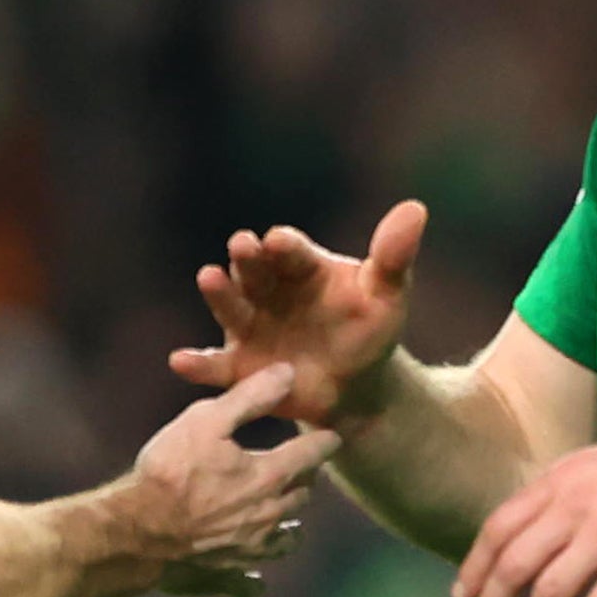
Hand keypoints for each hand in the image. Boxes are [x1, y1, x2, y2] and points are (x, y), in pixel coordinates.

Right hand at [129, 363, 341, 595]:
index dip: (324, 442)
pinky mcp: (226, 575)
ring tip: (286, 518)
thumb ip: (250, 396)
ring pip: (285, 540)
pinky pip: (251, 582)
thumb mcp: (207, 420)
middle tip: (302, 469)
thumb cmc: (169, 472)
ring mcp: (249, 551)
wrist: (136, 533)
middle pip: (302, 496)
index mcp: (268, 476)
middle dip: (305, 480)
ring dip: (288, 526)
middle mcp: (268, 516)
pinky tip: (255, 576)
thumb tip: (287, 373)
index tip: (331, 437)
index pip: (311, 455)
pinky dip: (255, 577)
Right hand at [168, 202, 426, 426]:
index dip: (285, 246)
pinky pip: (216, 365)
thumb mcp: (387, 296)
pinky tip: (180, 360)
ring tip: (209, 277)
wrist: (357, 388)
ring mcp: (250, 326)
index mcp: (301, 266)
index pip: (291, 250)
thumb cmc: (370, 332)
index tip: (280, 241)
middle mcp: (268, 289)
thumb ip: (394, 255)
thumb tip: (416, 208)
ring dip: (219, 293)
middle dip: (248, 259)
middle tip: (242, 245)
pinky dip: (197, 363)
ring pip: (231, 307)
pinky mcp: (240, 367)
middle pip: (255, 270)